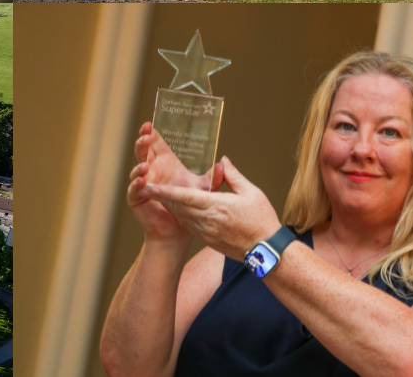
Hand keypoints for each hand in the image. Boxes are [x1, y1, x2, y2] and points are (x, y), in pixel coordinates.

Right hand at [126, 122, 215, 242]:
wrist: (179, 231)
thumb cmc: (189, 205)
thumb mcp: (203, 189)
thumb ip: (213, 177)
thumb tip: (223, 164)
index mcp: (166, 162)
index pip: (156, 142)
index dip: (152, 132)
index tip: (150, 123)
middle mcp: (153, 169)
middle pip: (143, 151)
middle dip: (142, 142)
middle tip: (145, 135)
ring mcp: (143, 182)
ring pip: (137, 168)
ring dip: (139, 164)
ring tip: (146, 165)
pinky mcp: (138, 197)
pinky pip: (134, 189)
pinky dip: (137, 184)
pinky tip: (143, 181)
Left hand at [144, 156, 281, 259]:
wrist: (266, 251)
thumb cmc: (261, 220)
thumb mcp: (251, 193)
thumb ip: (232, 176)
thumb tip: (222, 161)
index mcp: (216, 207)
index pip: (184, 197)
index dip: (165, 191)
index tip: (150, 185)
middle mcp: (206, 221)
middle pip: (178, 206)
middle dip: (161, 196)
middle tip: (146, 185)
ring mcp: (205, 232)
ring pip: (182, 216)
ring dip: (169, 205)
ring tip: (157, 193)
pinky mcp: (207, 240)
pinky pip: (189, 225)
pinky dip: (181, 215)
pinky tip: (176, 208)